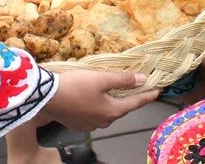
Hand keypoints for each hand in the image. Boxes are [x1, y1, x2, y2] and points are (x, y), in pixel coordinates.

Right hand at [43, 70, 159, 130]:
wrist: (47, 97)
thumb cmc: (76, 85)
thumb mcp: (102, 78)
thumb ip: (123, 79)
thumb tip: (143, 79)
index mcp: (112, 111)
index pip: (135, 103)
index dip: (147, 96)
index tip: (158, 91)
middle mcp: (103, 122)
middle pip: (121, 109)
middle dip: (129, 98)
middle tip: (136, 88)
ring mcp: (89, 125)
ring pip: (106, 112)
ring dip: (112, 102)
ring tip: (114, 91)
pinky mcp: (77, 124)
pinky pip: (93, 114)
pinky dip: (98, 106)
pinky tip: (93, 98)